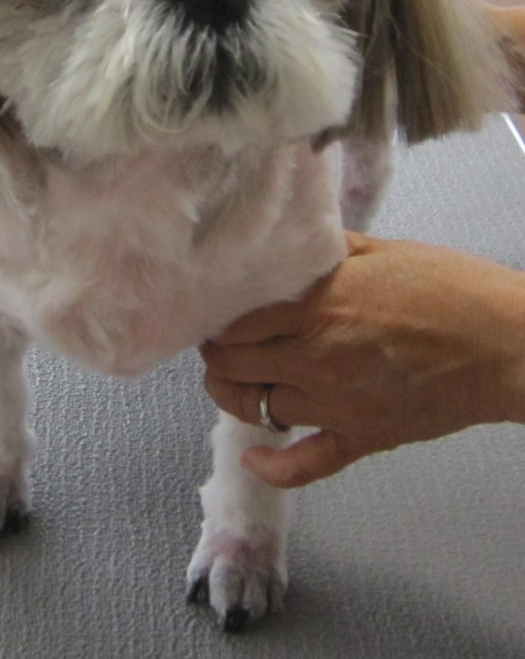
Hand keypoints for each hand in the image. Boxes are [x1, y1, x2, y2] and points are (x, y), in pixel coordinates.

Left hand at [202, 231, 524, 487]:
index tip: (215, 313)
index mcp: (318, 309)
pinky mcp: (363, 438)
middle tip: (218, 344)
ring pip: (257, 409)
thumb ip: (328, 251)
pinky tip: (254, 456)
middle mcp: (317, 359)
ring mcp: (337, 405)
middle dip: (217, 354)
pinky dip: (274, 466)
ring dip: (236, 395)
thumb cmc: (450, 289)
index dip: (216, 321)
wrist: (506, 344)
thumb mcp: (382, 251)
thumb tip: (292, 244)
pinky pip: (306, 464)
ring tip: (233, 379)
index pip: (234, 324)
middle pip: (234, 366)